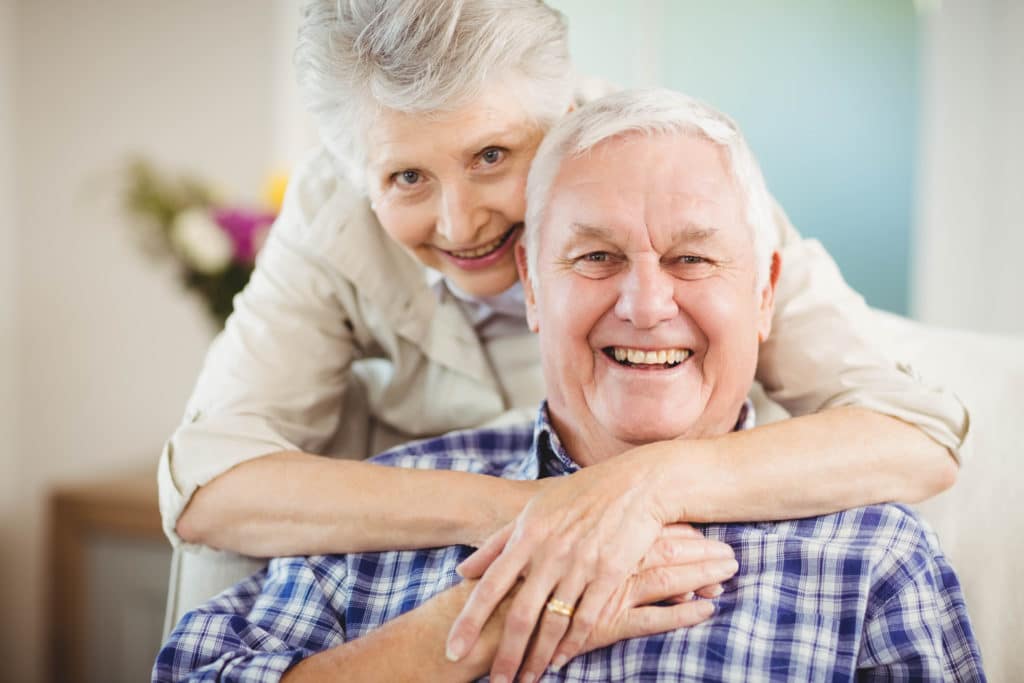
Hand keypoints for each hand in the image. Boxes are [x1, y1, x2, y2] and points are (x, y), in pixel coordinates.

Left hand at [445, 453, 728, 681]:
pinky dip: (571, 645)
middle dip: (506, 654)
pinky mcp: (610, 576)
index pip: (489, 586)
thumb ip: (496, 543)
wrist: (636, 486)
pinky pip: (586, 620)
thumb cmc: (580, 496)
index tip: (453, 650)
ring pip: (553, 624)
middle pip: (520, 615)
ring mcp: (581, 566)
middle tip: (497, 681)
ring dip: (537, 657)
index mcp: (527, 535)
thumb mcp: (533, 510)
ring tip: (526, 679)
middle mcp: (550, 553)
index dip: (469, 621)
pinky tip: (559, 661)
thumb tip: (461, 571)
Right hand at [519, 532, 734, 680]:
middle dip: (700, 550)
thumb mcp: (538, 538)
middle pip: (664, 549)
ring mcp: (607, 589)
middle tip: (732, 552)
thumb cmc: (514, 575)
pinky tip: (707, 610)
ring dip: (699, 575)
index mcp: (594, 535)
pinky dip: (680, 614)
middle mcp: (604, 557)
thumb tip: (588, 518)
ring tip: (731, 572)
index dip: (680, 532)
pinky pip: (651, 617)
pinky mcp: (605, 620)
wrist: (489, 610)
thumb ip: (564, 530)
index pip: (648, 529)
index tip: (707, 532)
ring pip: (664, 578)